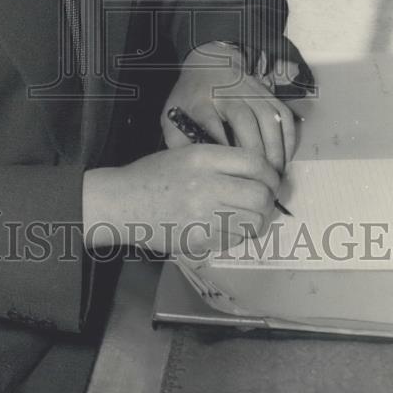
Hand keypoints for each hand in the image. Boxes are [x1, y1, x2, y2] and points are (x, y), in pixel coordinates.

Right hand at [82, 145, 280, 257]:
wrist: (122, 201)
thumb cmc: (153, 175)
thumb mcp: (185, 153)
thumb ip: (220, 160)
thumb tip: (258, 175)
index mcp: (202, 158)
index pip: (255, 163)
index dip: (270, 174)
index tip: (270, 180)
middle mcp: (206, 184)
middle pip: (260, 195)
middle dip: (267, 200)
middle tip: (262, 201)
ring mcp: (203, 214)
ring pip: (253, 221)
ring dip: (255, 220)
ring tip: (245, 215)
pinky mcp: (199, 238)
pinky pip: (235, 238)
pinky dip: (237, 234)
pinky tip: (225, 226)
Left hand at [161, 43, 296, 172]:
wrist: (208, 64)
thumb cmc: (191, 98)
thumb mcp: (173, 116)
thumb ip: (179, 142)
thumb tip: (191, 170)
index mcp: (201, 100)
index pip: (211, 124)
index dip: (222, 148)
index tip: (229, 171)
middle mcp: (228, 94)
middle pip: (245, 122)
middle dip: (255, 154)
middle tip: (260, 183)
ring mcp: (251, 91)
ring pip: (269, 119)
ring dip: (276, 150)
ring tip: (274, 177)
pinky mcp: (268, 93)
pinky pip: (285, 116)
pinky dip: (289, 139)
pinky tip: (284, 160)